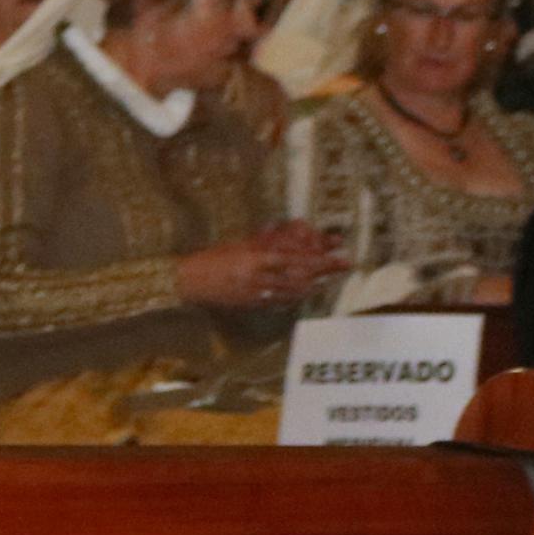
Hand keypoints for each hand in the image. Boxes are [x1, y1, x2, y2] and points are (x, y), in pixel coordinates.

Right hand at [177, 223, 340, 308]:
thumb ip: (263, 241)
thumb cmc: (211, 259)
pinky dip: (295, 296)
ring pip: (294, 292)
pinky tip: (305, 293)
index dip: (320, 258)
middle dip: (325, 271)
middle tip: (345, 265)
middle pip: (301, 277)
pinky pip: (280, 301)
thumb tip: (285, 229)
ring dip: (314, 285)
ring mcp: (257, 295)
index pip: (296, 259)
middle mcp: (260, 279)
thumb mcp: (238, 245)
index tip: (339, 252)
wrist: (187, 282)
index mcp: (256, 260)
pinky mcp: (251, 305)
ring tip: (330, 280)